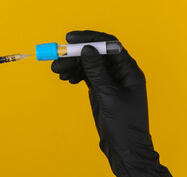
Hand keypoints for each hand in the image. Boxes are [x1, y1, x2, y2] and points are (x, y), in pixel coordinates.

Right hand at [51, 31, 170, 175]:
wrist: (124, 148)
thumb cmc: (124, 124)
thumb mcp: (109, 95)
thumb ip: (97, 72)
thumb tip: (88, 49)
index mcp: (128, 70)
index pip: (109, 45)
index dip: (90, 38)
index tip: (71, 38)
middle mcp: (119, 72)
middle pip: (95, 55)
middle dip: (76, 56)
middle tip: (57, 60)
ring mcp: (109, 81)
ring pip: (88, 66)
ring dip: (72, 66)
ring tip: (57, 71)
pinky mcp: (100, 89)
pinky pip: (86, 76)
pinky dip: (75, 75)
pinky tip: (67, 78)